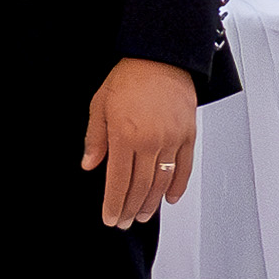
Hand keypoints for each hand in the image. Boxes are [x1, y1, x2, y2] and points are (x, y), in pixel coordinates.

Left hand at [80, 56, 199, 229]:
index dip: (113, 204)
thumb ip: (95, 139)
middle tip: (124, 222)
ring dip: (151, 203)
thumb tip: (89, 165)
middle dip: (130, 209)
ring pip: (162, 182)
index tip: (110, 218)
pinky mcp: (188, 135)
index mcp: (125, 135)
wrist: (161, 57)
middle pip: (140, 187)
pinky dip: (177, 186)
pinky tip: (170, 199)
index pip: (118, 181)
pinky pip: (184, 168)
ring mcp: (172, 140)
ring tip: (142, 214)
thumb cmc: (130, 77)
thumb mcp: (100, 104)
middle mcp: (150, 141)